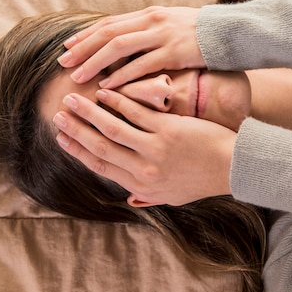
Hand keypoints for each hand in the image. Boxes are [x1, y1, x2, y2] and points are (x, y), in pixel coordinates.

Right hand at [52, 90, 235, 205]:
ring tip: (72, 99)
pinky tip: (104, 92)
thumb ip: (149, 197)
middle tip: (58, 115)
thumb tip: (130, 199)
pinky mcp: (168, 131)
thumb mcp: (173, 197)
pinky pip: (135, 114)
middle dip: (76, 131)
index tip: (62, 138)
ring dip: (88, 113)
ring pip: (111, 129)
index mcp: (141, 187)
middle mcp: (143, 171)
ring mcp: (154, 150)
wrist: (233, 167)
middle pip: (100, 148)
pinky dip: (117, 102)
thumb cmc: (203, 180)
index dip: (78, 151)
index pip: (101, 167)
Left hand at [58, 6, 204, 87]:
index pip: (110, 23)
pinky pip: (141, 65)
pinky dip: (122, 76)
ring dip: (95, 62)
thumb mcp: (172, 24)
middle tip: (63, 63)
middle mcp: (152, 21)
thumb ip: (150, 30)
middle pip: (108, 33)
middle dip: (83, 48)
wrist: (230, 33)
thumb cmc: (201, 34)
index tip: (67, 47)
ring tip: (78, 77)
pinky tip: (108, 87)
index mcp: (149, 14)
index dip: (86, 35)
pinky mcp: (174, 53)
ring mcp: (162, 36)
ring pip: (118, 47)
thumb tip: (129, 41)